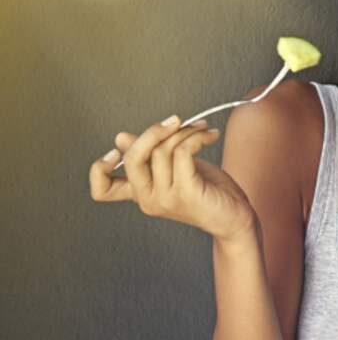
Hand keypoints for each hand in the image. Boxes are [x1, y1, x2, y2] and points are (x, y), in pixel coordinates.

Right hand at [89, 116, 256, 240]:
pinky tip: (209, 136)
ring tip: (203, 130)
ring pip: (163, 150)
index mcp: (141, 193)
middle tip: (176, 121)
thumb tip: (120, 138)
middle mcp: (148, 199)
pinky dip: (196, 138)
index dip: (99, 168)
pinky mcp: (186, 192)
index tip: (117, 148)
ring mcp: (165, 198)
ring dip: (186, 132)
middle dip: (153, 132)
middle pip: (132, 157)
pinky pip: (183, 152)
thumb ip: (150, 155)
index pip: (102, 190)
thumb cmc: (209, 193)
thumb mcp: (175, 169)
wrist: (235, 218)